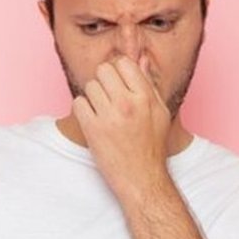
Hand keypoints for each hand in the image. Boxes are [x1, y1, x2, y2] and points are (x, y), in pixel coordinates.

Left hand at [72, 55, 170, 197]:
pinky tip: (92, 120)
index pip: (123, 63)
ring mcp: (109, 117)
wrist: (142, 179)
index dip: (118, 71)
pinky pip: (78, 103)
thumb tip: (140, 59)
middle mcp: (127, 104)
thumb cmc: (152, 146)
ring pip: (89, 86)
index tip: (118, 83)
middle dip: (104, 81)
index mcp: (145, 97)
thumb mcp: (159, 113)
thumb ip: (148, 85)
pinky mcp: (92, 129)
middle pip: (103, 70)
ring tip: (102, 112)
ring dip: (93, 97)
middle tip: (108, 97)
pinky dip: (83, 110)